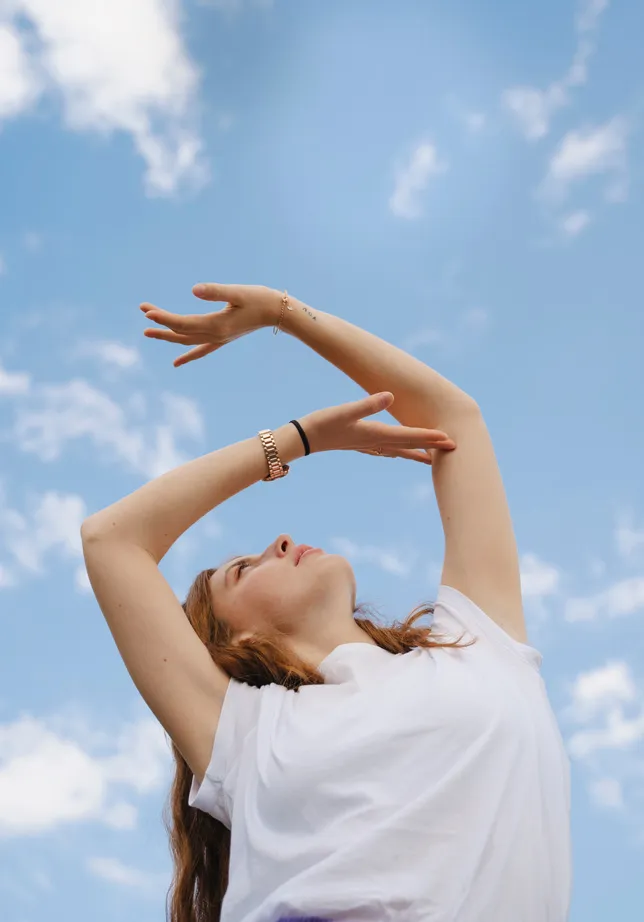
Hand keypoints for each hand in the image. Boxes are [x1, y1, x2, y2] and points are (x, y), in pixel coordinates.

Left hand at [140, 284, 280, 366]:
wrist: (278, 312)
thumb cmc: (259, 298)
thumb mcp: (237, 292)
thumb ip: (215, 291)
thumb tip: (193, 290)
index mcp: (216, 325)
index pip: (183, 323)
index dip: (164, 318)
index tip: (146, 312)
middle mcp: (215, 335)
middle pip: (181, 332)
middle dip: (161, 324)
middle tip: (143, 313)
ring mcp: (218, 339)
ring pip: (187, 341)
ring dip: (167, 335)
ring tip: (148, 331)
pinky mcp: (223, 338)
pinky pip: (200, 349)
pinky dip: (187, 355)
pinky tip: (176, 362)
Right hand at [297, 392, 454, 462]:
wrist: (302, 439)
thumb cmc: (322, 423)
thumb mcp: (345, 410)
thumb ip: (368, 404)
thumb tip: (390, 396)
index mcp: (375, 433)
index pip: (409, 435)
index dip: (430, 437)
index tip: (450, 440)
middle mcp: (375, 442)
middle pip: (409, 445)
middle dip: (431, 447)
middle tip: (454, 449)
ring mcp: (368, 445)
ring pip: (399, 450)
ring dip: (417, 453)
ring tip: (432, 458)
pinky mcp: (359, 443)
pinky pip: (387, 450)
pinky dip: (398, 451)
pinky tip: (397, 452)